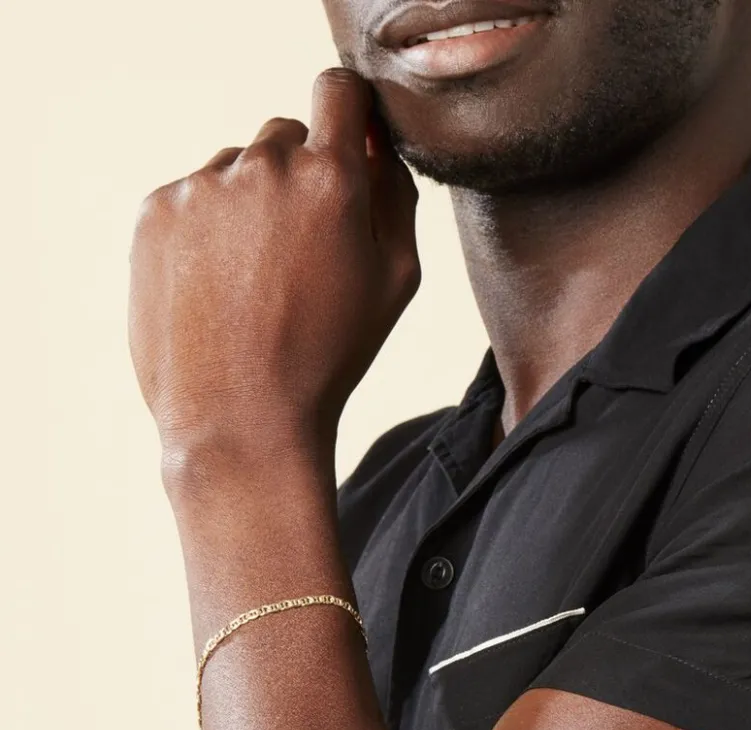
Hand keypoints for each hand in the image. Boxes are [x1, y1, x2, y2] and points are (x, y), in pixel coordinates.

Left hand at [127, 68, 419, 483]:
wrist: (241, 416)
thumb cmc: (329, 355)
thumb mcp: (395, 280)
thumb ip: (394, 195)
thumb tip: (374, 147)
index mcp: (331, 179)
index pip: (338, 91)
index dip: (347, 111)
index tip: (346, 139)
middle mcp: (262, 166)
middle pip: (286, 135)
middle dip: (301, 174)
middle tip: (304, 248)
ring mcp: (201, 187)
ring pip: (238, 169)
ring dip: (253, 204)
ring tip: (257, 281)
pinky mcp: (155, 212)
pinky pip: (193, 197)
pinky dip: (210, 229)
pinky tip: (221, 286)